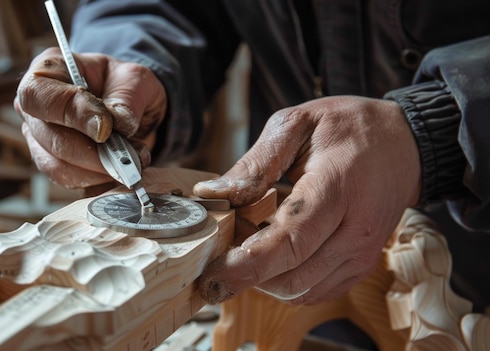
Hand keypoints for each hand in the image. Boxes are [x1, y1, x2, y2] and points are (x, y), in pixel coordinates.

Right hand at [14, 47, 166, 187]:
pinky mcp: (55, 166)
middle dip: (93, 153)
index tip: (106, 129)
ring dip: (98, 171)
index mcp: (47, 72)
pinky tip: (121, 172)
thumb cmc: (126, 84)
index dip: (71, 114)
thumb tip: (117, 124)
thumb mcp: (134, 79)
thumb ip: (126, 98)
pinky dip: (99, 181)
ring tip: (131, 162)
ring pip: (57, 166)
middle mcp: (36, 108)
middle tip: (129, 156)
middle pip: (49, 138)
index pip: (39, 95)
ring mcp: (40, 140)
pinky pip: (71, 182)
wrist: (135, 108)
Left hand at [195, 96, 421, 304]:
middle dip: (247, 273)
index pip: (288, 243)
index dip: (246, 265)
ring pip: (299, 292)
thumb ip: (255, 163)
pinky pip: (313, 292)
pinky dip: (284, 282)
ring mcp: (360, 255)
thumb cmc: (349, 129)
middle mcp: (354, 232)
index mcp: (335, 189)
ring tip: (250, 242)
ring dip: (263, 278)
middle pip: (289, 278)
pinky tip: (273, 254)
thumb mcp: (297, 124)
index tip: (212, 274)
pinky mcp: (359, 267)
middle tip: (225, 245)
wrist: (405, 145)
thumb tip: (212, 194)